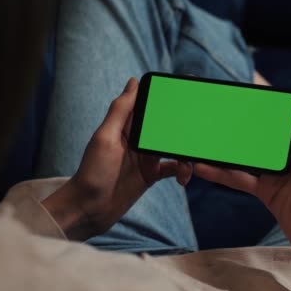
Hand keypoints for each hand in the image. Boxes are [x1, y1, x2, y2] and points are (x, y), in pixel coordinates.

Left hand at [42, 78, 191, 240]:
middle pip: (166, 125)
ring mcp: (145, 157)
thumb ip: (120, 111)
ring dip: (185, 152)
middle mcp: (138, 138)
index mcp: (126, 125)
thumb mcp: (106, 138)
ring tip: (188, 163)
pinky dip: (182, 170)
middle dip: (184, 124)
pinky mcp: (151, 175)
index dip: (167, 95)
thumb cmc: (92, 172)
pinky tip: (183, 178)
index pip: (150, 104)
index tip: (188, 87)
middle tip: (202, 124)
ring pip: (174, 146)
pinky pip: (173, 168)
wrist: (89, 209)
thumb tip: (133, 81)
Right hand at [194, 90, 290, 273]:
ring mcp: (277, 173)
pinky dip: (220, 172)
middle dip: (246, 119)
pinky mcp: (265, 191)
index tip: (253, 88)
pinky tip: (203, 165)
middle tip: (223, 105)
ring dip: (229, 144)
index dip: (275, 102)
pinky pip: (239, 177)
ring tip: (208, 133)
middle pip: (266, 131)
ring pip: (248, 152)